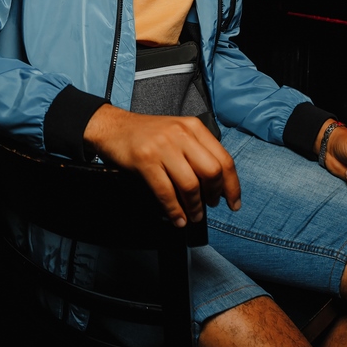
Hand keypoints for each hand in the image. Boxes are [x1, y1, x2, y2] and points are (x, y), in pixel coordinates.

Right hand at [83, 106, 240, 227]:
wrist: (113, 127)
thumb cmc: (147, 134)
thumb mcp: (178, 133)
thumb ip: (197, 152)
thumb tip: (217, 186)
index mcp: (194, 127)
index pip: (224, 159)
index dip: (232, 185)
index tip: (233, 202)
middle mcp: (181, 134)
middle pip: (211, 171)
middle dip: (214, 195)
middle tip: (209, 206)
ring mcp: (162, 146)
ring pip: (190, 185)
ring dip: (194, 208)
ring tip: (192, 216)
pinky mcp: (145, 160)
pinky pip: (166, 192)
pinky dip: (174, 211)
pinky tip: (177, 219)